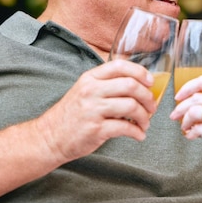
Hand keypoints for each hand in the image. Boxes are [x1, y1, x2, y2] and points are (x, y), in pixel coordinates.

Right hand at [36, 59, 156, 162]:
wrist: (49, 137)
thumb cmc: (72, 115)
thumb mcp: (85, 91)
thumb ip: (107, 86)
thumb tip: (140, 87)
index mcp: (90, 78)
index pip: (120, 66)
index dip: (140, 72)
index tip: (150, 82)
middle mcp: (91, 90)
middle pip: (130, 85)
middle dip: (148, 97)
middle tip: (152, 107)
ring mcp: (93, 109)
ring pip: (131, 106)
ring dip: (145, 117)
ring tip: (145, 123)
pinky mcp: (96, 129)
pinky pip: (126, 128)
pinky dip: (137, 132)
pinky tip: (139, 135)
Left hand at [170, 75, 201, 165]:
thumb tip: (188, 101)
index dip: (186, 87)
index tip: (178, 96)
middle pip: (195, 97)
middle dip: (180, 107)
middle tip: (175, 115)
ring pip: (193, 111)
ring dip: (185, 120)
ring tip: (186, 127)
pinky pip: (198, 128)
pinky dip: (192, 132)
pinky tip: (193, 135)